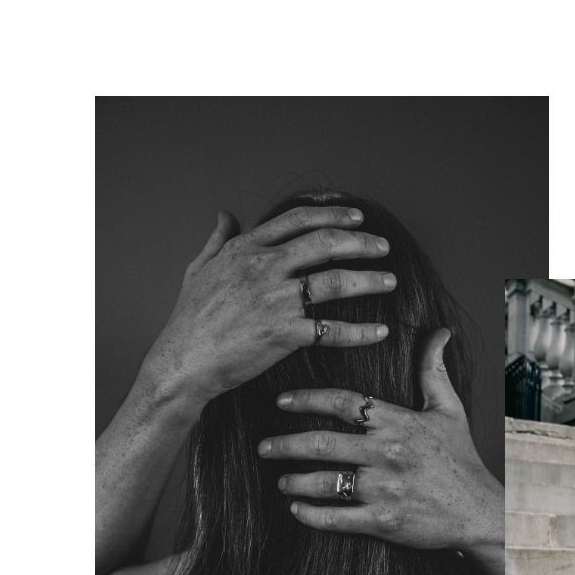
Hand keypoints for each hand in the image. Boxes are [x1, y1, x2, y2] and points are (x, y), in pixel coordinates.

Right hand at [141, 205, 394, 403]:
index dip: (332, 214)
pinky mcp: (284, 334)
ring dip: (369, 280)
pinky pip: (332, 330)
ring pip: (335, 281)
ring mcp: (275, 300)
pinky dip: (360, 332)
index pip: (297, 220)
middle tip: (384, 246)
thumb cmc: (190, 319)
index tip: (357, 217)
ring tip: (391, 281)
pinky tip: (380, 331)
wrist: (184, 360)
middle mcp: (264, 268)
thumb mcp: (198, 269)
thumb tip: (224, 215)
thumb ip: (217, 240)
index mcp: (247, 250)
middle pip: (324, 243)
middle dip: (361, 242)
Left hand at [259, 328, 502, 551]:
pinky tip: (296, 508)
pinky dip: (310, 514)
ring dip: (294, 480)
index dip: (306, 399)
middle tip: (263, 446)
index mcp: (398, 423)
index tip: (281, 401)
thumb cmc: (461, 460)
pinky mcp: (383, 522)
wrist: (480, 512)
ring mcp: (384, 489)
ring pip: (324, 481)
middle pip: (322, 442)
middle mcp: (388, 453)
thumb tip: (438, 332)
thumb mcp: (450, 411)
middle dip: (285, 444)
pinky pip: (336, 518)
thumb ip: (433, 371)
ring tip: (280, 478)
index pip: (342, 402)